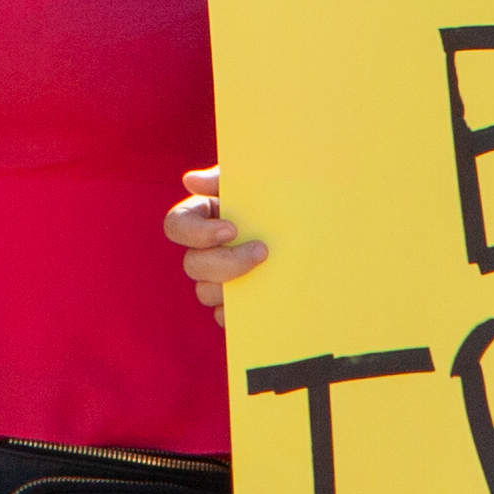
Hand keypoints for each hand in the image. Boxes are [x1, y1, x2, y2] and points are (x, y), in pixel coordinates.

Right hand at [166, 165, 265, 313]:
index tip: (232, 229)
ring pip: (205, 292)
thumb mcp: (257, 181)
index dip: (197, 232)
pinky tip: (261, 299)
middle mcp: (205, 250)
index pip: (177, 225)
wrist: (316, 230)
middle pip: (192, 264)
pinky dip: (238, 311)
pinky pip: (224, 315)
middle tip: (262, 252)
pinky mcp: (234, 303)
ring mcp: (218, 279)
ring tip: (265, 276)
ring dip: (231, 286)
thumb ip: (226, 178)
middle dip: (226, 262)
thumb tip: (190, 181)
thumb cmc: (279, 196)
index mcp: (204, 216)